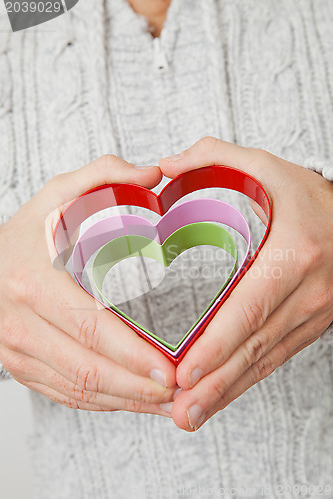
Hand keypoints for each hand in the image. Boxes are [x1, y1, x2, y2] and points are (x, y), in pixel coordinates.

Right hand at [0, 155, 176, 413]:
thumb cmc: (25, 234)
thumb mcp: (57, 195)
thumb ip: (104, 176)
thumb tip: (153, 175)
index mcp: (32, 281)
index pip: (88, 328)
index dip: (131, 355)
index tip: (169, 370)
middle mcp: (19, 322)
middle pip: (87, 370)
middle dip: (137, 388)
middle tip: (180, 393)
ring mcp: (16, 350)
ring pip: (78, 391)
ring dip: (126, 402)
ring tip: (168, 403)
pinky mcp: (21, 367)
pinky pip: (65, 395)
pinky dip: (104, 404)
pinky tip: (134, 400)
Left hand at [159, 137, 332, 430]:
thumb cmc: (309, 197)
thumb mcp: (267, 167)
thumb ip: (215, 158)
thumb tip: (165, 167)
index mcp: (294, 254)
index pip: (251, 308)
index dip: (218, 344)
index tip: (185, 373)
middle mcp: (307, 292)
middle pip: (256, 347)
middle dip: (215, 384)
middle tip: (178, 411)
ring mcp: (314, 313)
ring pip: (266, 361)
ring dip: (227, 392)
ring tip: (189, 415)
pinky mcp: (312, 324)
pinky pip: (276, 358)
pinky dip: (246, 381)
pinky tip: (221, 395)